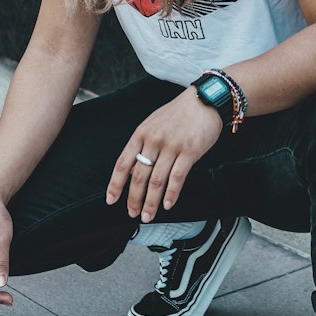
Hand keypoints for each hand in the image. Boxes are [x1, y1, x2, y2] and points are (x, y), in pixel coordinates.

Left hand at [105, 87, 222, 222]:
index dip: (116, 184)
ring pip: (156, 180)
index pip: (123, 163)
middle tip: (132, 213)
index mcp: (141, 133)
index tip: (111, 200)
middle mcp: (154, 140)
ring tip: (148, 215)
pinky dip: (171, 194)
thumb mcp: (153, 123)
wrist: (204, 100)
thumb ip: (142, 145)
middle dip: (134, 199)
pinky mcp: (189, 151)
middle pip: (139, 176)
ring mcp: (172, 146)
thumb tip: (133, 171)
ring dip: (151, 202)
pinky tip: (167, 204)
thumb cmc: (178, 113)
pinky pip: (177, 177)